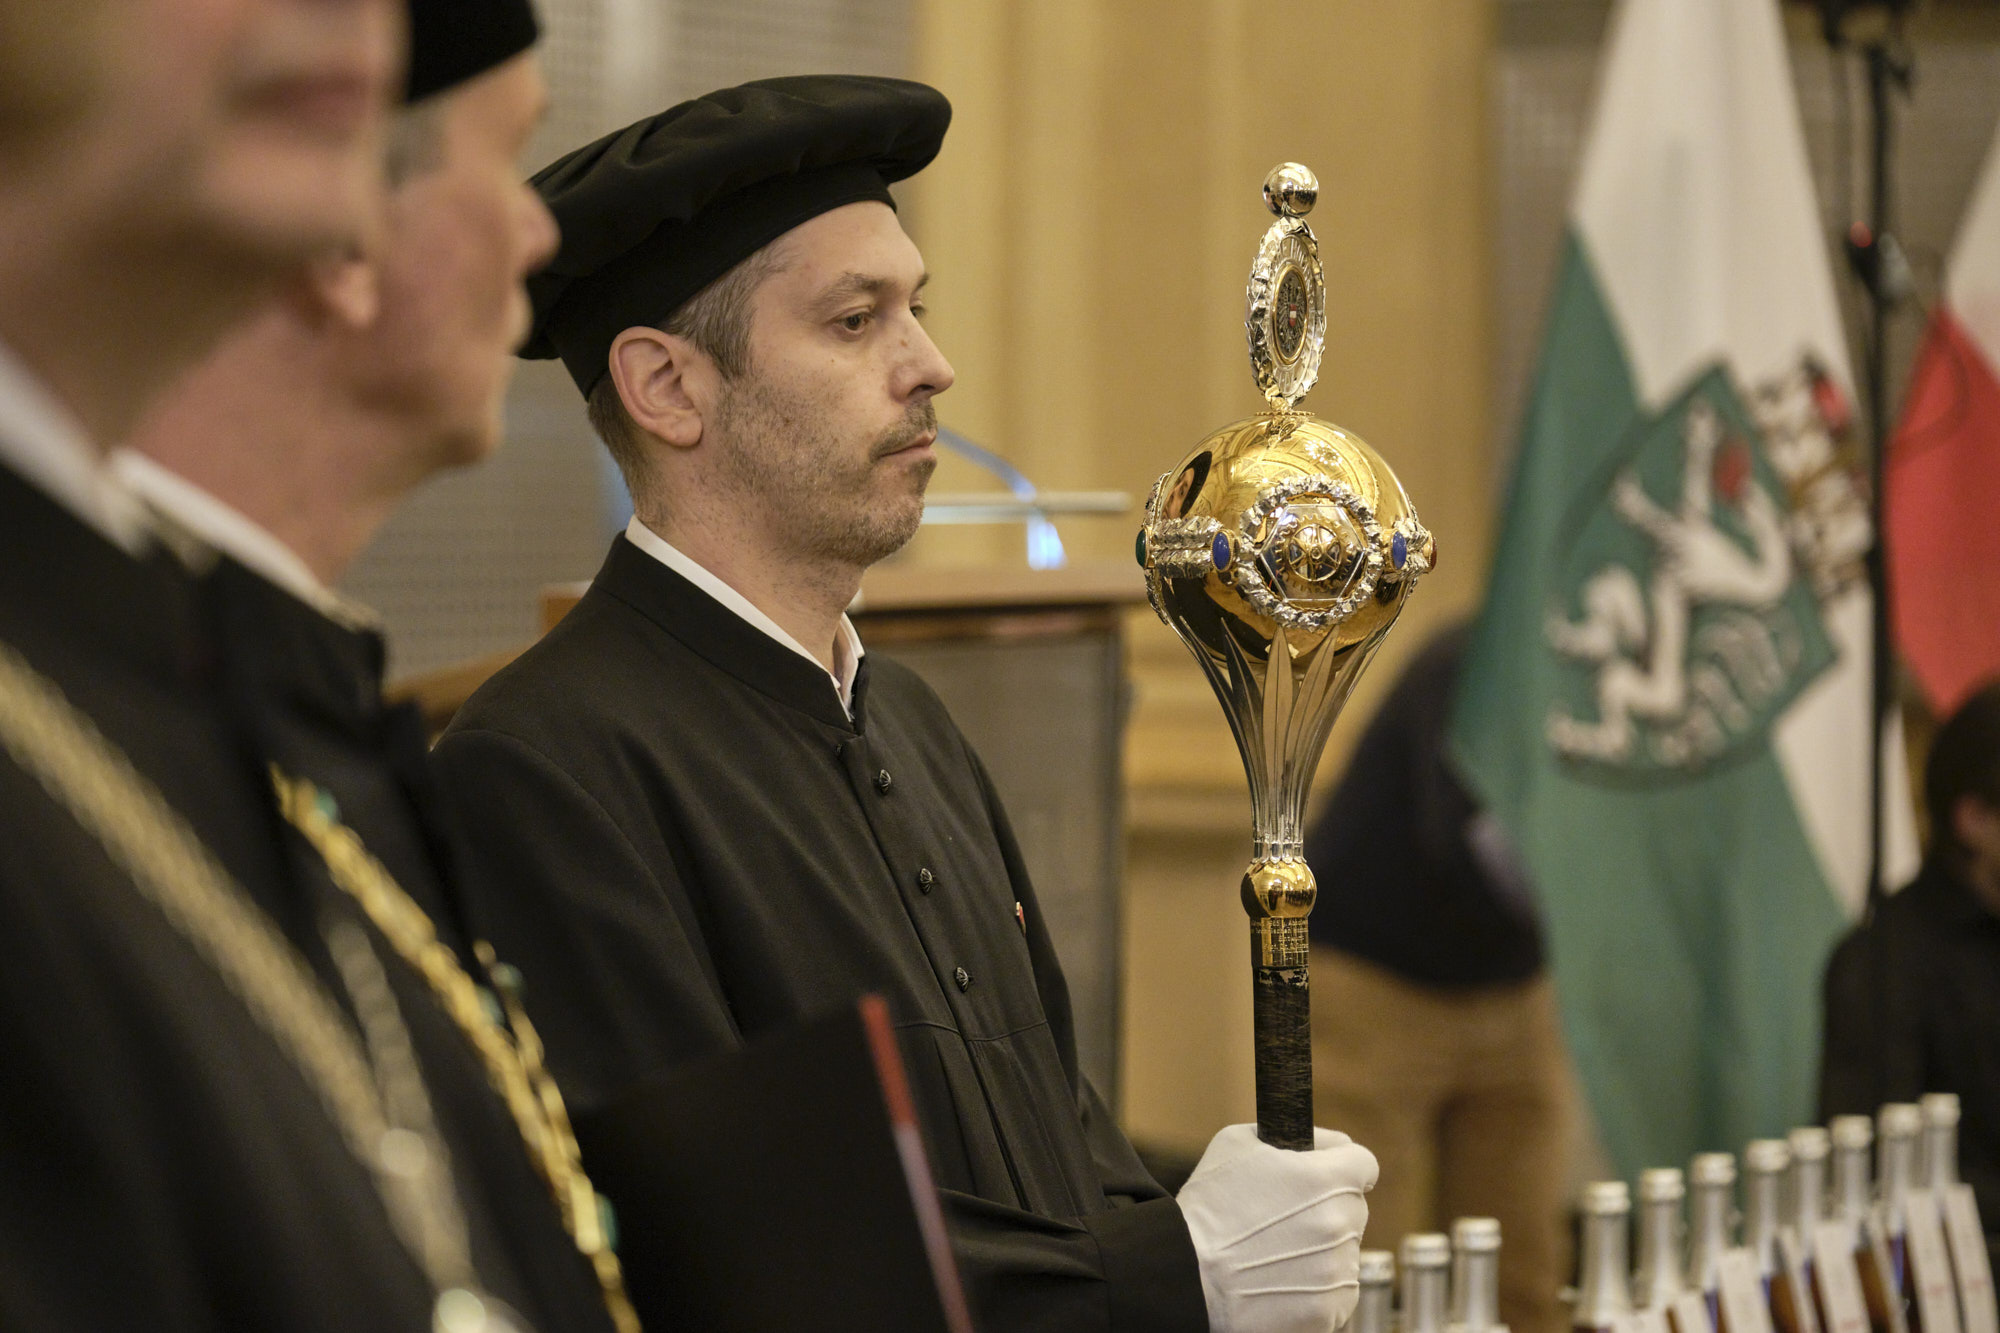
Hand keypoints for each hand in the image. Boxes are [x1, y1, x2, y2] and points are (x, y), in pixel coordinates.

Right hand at [1177, 1124, 1376, 1332]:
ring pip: (1344, 1251)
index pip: (1364, 1164)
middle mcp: (1341, 1224)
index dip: (1342, 1165)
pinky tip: (1279, 1279)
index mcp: (1328, 1179)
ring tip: (1274, 1252)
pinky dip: (1315, 1286)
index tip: (1327, 1175)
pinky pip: (1336, 1291)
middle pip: (1352, 1209)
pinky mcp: (1329, 1311)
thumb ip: (1293, 1137)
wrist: (1187, 1275)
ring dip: (1320, 1249)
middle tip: (1284, 1218)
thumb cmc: (1208, 1207)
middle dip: (1326, 1208)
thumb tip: (1324, 1146)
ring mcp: (1338, 1271)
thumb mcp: (1239, 1143)